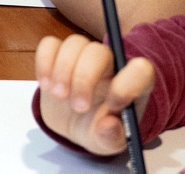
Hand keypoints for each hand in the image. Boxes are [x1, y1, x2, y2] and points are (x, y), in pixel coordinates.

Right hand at [36, 34, 154, 155]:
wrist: (74, 122)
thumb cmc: (98, 129)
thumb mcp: (109, 142)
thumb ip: (112, 136)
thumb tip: (108, 124)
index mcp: (132, 83)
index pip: (140, 69)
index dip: (127, 84)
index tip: (113, 106)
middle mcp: (109, 63)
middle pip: (100, 52)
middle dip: (84, 79)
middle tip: (78, 107)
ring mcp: (82, 55)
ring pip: (74, 44)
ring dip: (62, 71)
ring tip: (59, 96)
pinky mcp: (57, 54)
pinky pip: (49, 44)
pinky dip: (44, 63)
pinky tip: (46, 85)